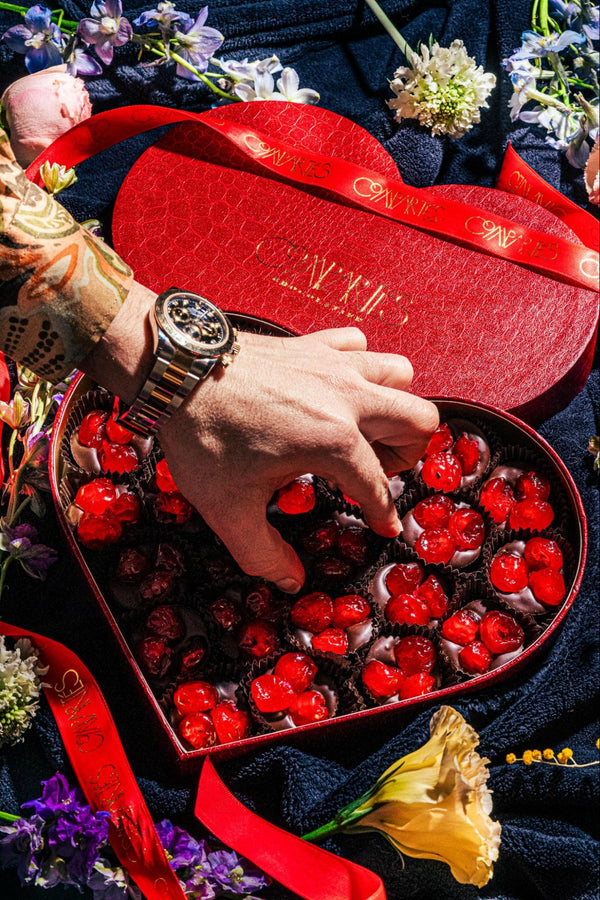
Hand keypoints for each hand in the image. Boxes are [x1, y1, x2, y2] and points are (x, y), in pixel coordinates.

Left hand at [82, 283, 438, 592]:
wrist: (174, 370)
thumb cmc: (201, 436)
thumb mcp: (229, 509)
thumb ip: (264, 554)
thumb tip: (290, 580)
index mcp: (333, 441)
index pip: (379, 485)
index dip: (384, 514)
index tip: (383, 526)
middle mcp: (345, 397)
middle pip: (419, 418)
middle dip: (407, 452)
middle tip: (374, 471)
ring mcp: (332, 363)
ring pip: (399, 375)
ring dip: (392, 404)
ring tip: (363, 430)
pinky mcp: (312, 343)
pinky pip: (359, 346)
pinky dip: (359, 366)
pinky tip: (335, 389)